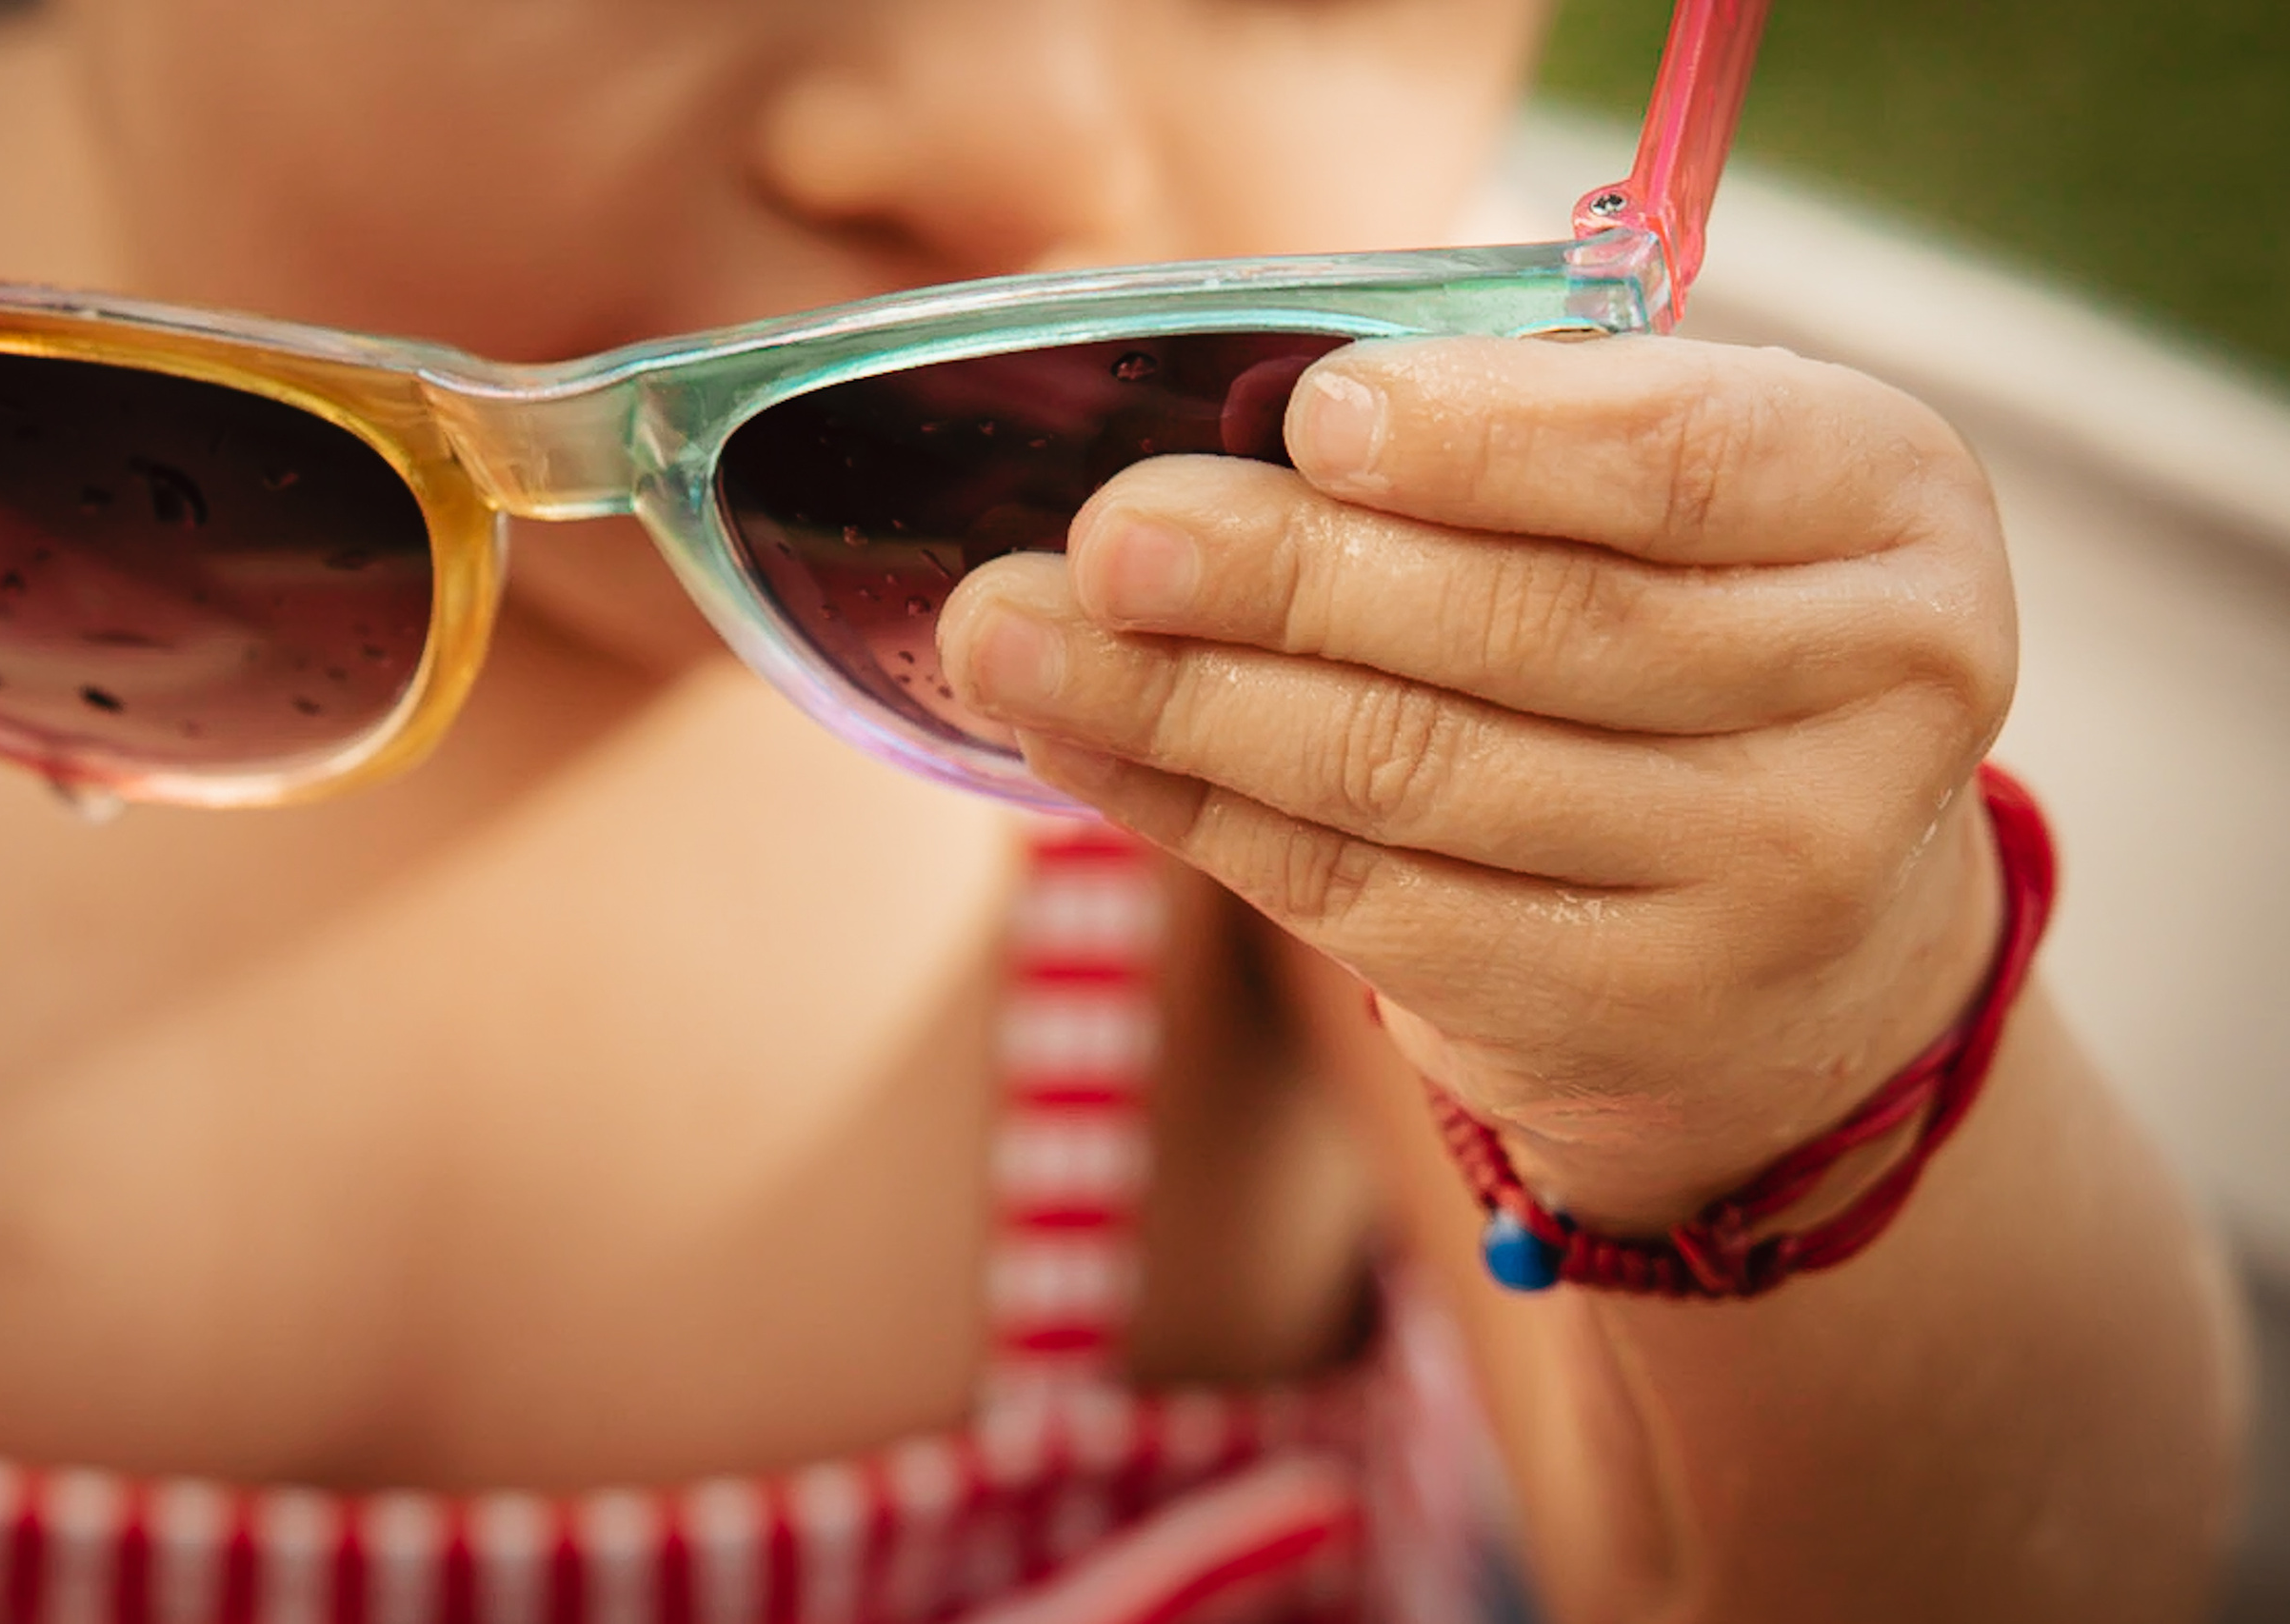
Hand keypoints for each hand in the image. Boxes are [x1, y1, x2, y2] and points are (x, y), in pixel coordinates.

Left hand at [936, 335, 2017, 1225]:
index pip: (1680, 462)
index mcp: (1894, 519)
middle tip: (1104, 535)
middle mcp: (1868, 709)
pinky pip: (1352, 895)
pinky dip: (1188, 810)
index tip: (1310, 416)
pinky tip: (1076, 741)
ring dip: (1178, 702)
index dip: (1484, 441)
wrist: (1808, 950)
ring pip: (1408, 775)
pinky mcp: (1607, 1015)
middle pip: (1522, 630)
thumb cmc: (1700, 646)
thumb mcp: (1685, 509)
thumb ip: (1526, 444)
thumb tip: (1238, 438)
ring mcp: (1752, 888)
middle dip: (1277, 577)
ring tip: (1013, 633)